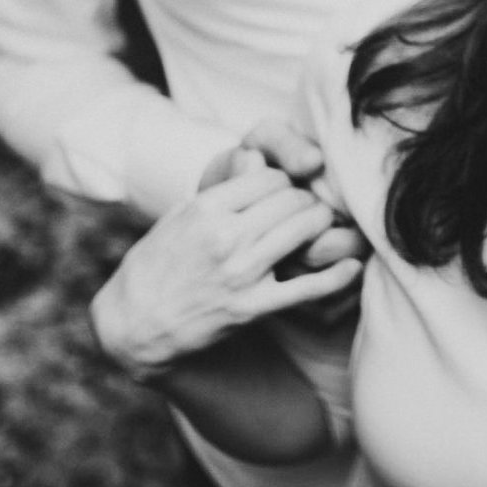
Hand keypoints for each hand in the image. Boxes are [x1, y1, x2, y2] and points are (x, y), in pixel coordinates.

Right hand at [91, 165, 360, 379]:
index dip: (284, 181)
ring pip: (305, 229)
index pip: (269, 176)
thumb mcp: (178, 217)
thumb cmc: (155, 265)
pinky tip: (352, 266)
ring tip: (321, 228)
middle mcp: (226, 236)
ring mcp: (242, 273)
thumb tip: (257, 163)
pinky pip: (308, 287)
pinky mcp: (253, 307)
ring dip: (320, 225)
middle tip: (309, 208)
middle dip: (306, 200)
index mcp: (206, 209)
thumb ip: (220, 192)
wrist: (133, 323)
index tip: (285, 191)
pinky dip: (337, 275)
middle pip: (292, 198)